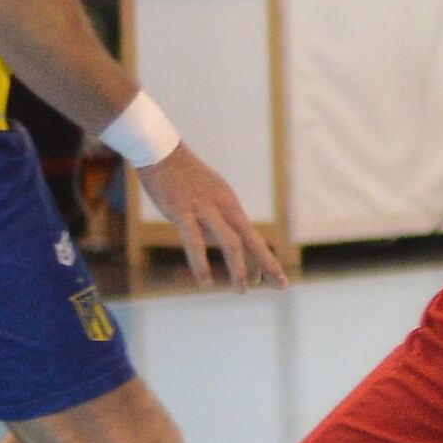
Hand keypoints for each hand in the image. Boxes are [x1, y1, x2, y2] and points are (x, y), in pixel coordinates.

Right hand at [137, 144, 287, 287]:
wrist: (161, 151)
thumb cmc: (183, 177)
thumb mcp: (207, 196)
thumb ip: (215, 219)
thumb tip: (223, 241)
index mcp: (230, 205)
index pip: (252, 236)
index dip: (263, 259)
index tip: (270, 279)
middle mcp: (224, 207)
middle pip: (252, 240)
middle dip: (268, 264)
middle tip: (282, 286)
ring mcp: (204, 209)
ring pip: (231, 243)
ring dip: (239, 268)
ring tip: (243, 290)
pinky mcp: (181, 211)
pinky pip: (194, 242)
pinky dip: (201, 265)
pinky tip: (206, 284)